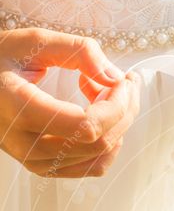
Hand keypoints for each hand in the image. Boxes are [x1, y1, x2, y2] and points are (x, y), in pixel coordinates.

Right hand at [0, 28, 139, 176]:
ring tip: (106, 91)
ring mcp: (37, 162)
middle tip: (124, 81)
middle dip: (123, 110)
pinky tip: (101, 114)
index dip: (116, 104)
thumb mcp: (32, 42)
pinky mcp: (46, 168)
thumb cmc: (1, 61)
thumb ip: (76, 51)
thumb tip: (115, 78)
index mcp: (20, 110)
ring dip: (117, 124)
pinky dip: (109, 142)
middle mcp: (28, 145)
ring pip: (101, 156)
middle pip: (99, 141)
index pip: (87, 125)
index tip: (123, 79)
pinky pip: (93, 166)